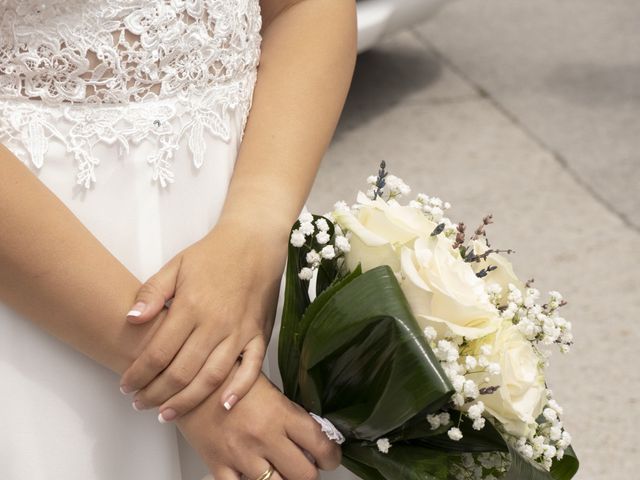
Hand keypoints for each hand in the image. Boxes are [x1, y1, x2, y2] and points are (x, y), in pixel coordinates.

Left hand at [119, 219, 286, 419]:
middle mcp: (215, 324)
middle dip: (156, 394)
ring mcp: (240, 331)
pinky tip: (224, 406)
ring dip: (187, 401)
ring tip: (167, 413)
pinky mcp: (259, 334)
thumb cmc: (213, 253)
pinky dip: (239, 389)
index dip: (138, 374)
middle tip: (140, 404)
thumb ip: (152, 293)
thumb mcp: (176, 265)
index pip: (158, 353)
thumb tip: (130, 320)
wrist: (255, 242)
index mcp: (191, 306)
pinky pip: (251, 368)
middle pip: (181, 373)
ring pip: (212, 378)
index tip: (125, 386)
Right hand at [177, 370, 341, 479]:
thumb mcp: (267, 386)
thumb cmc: (227, 375)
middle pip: (304, 475)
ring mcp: (242, 455)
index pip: (320, 444)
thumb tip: (309, 431)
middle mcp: (264, 437)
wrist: (188, 378)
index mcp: (279, 413)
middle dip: (310, 474)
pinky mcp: (219, 465)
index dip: (332, 456)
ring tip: (283, 473)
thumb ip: (288, 411)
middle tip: (309, 467)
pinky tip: (255, 478)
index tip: (331, 457)